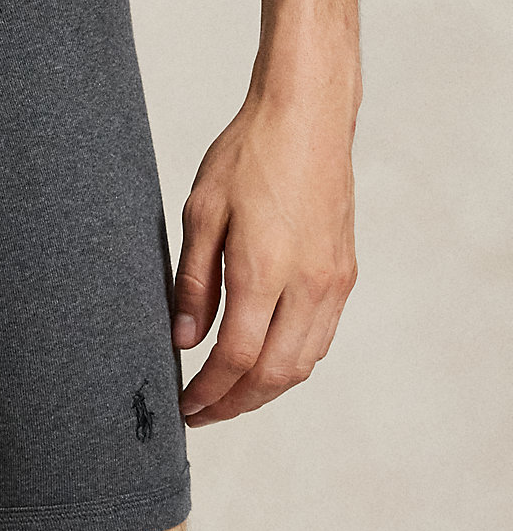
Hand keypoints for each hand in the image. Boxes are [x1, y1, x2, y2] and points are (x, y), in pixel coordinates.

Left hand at [173, 89, 356, 425]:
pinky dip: (291, 361)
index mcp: (264, 269)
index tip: (186, 406)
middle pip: (274, 375)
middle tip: (202, 413)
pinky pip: (320, 337)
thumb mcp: (202, 209)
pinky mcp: (344, 273)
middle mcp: (307, 284)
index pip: (237, 358)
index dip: (209, 391)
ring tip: (228, 394)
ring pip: (303, 363)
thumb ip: (194, 280)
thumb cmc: (249, 153)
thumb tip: (185, 339)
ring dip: (265, 389)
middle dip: (235, 403)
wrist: (307, 117)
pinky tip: (265, 358)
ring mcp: (332, 282)